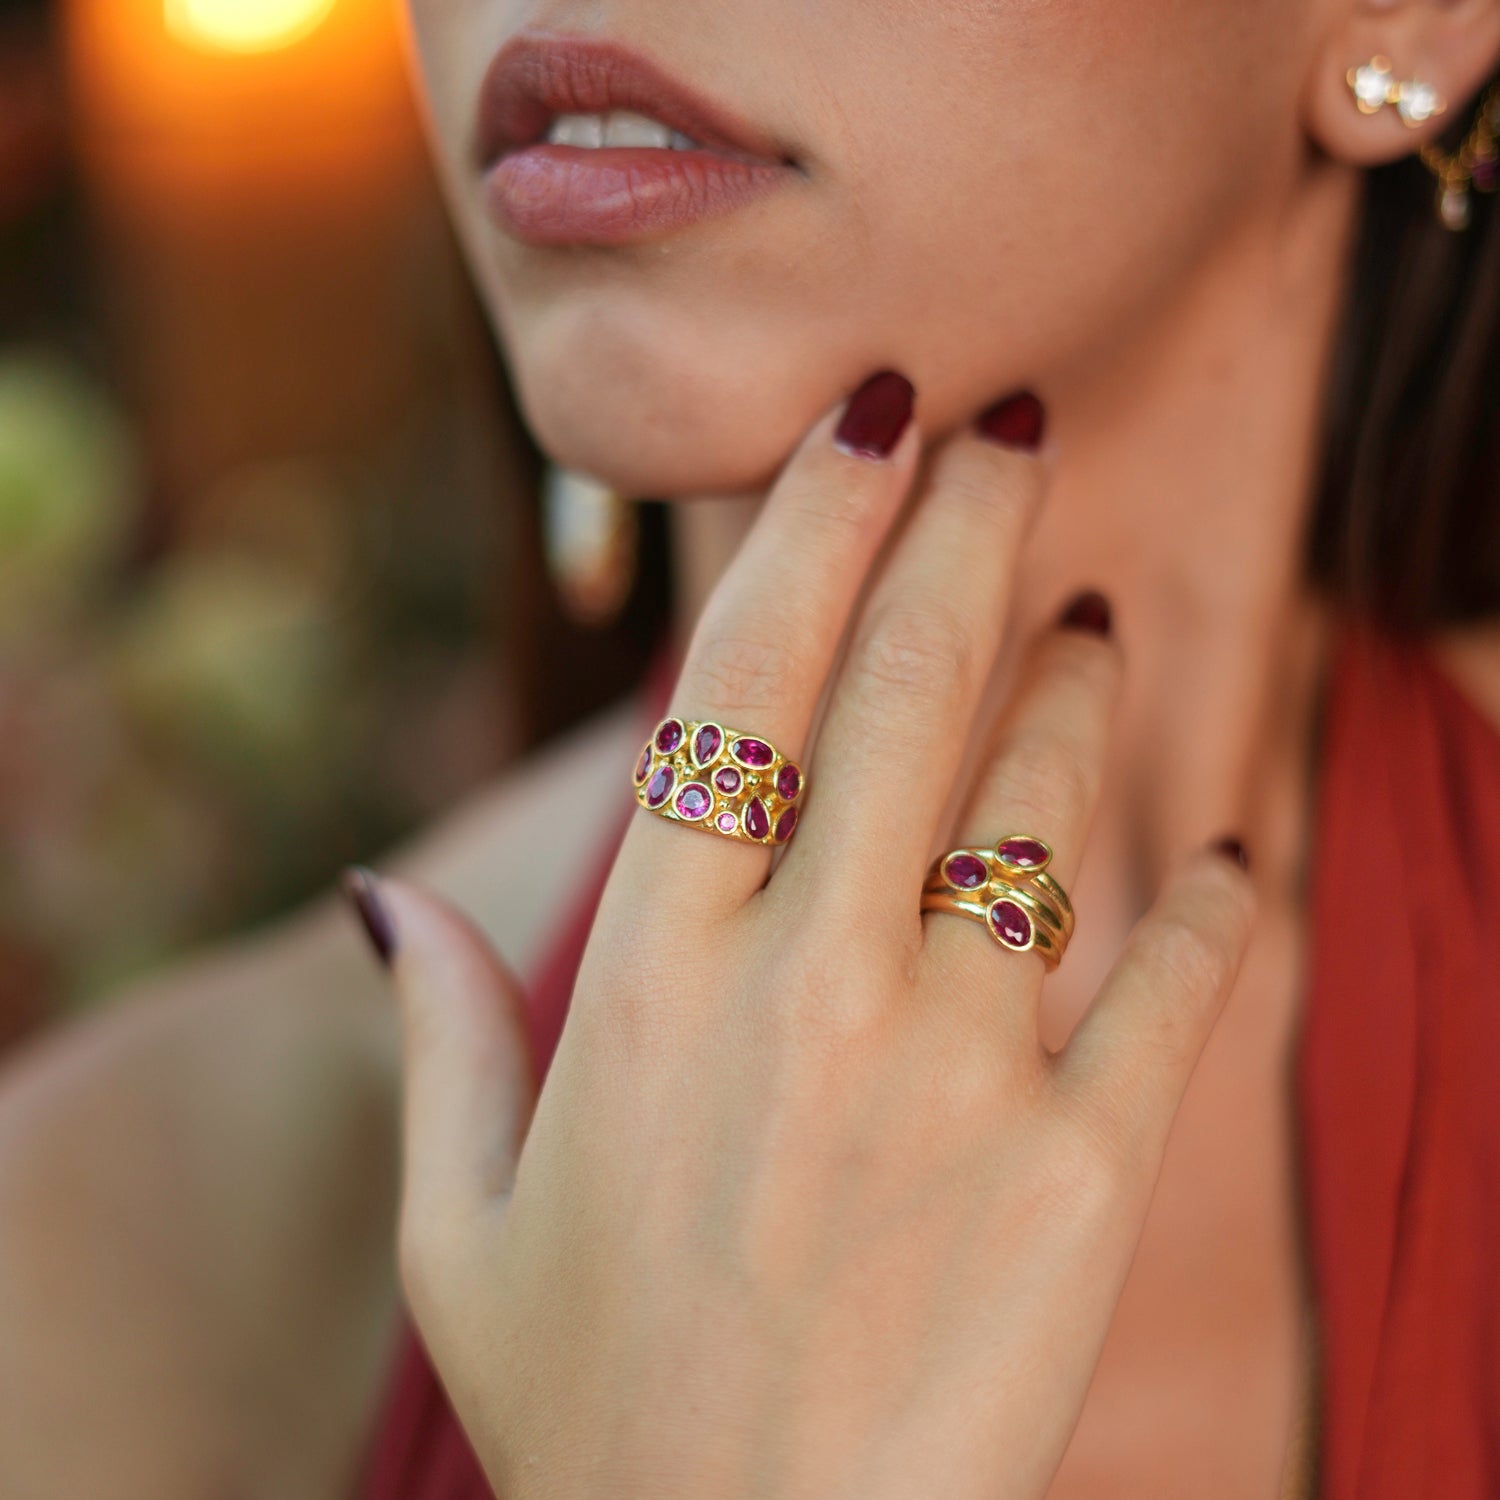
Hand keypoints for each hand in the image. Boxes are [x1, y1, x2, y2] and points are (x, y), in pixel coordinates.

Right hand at [353, 372, 1256, 1499]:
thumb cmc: (588, 1410)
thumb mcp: (458, 1225)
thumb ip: (433, 1036)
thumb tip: (376, 896)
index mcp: (649, 979)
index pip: (737, 683)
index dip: (809, 527)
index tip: (864, 421)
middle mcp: (807, 986)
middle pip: (903, 689)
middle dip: (966, 531)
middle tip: (1015, 427)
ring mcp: (957, 1070)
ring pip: (1043, 806)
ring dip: (1078, 685)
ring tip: (1097, 615)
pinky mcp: (1083, 1171)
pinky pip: (1172, 977)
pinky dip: (1205, 893)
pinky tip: (1216, 842)